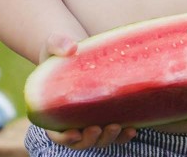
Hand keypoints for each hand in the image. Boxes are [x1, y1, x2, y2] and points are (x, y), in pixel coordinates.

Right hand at [39, 33, 137, 149]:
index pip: (56, 134)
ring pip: (99, 140)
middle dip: (89, 140)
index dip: (64, 138)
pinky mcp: (109, 113)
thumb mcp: (54, 43)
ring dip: (108, 138)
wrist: (80, 50)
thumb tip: (72, 47)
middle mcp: (74, 120)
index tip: (74, 133)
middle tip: (97, 129)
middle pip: (80, 141)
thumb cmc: (61, 50)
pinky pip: (115, 132)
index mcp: (56, 111)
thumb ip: (58, 43)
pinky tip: (132, 128)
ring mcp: (92, 118)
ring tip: (118, 127)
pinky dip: (123, 135)